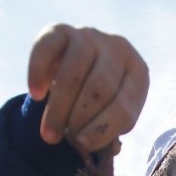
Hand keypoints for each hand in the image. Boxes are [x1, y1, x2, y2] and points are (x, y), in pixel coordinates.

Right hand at [27, 24, 149, 152]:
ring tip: (49, 133)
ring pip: (73, 72)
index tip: (84, 145)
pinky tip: (37, 95)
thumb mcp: (111, 117)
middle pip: (99, 89)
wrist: (80, 71)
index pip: (124, 106)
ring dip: (59, 108)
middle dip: (79, 120)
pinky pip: (47, 50)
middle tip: (63, 140)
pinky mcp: (60, 30)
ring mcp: (90, 36)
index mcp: (138, 73)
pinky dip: (39, 74)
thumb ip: (105, 132)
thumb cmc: (101, 103)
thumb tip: (86, 143)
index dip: (103, 130)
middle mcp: (118, 48)